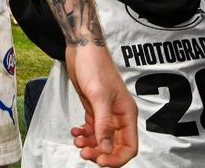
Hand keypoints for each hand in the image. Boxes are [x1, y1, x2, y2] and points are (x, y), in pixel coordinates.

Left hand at [66, 43, 138, 165]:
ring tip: (77, 140)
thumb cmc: (94, 65)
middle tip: (84, 152)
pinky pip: (92, 129)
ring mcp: (106, 113)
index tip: (100, 161)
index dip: (116, 158)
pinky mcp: (94, 109)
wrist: (82, 48)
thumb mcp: (99, 96)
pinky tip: (75, 131)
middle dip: (100, 152)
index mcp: (126, 114)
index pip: (129, 146)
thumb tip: (107, 148)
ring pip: (102, 139)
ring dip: (90, 144)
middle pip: (114, 146)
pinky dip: (83, 134)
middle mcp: (118, 116)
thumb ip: (104, 123)